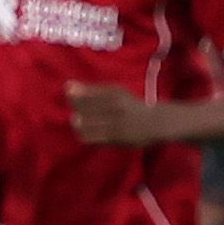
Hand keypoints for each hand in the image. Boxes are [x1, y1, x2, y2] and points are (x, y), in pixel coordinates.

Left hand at [67, 79, 187, 145]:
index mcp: (114, 91)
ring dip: (79, 124)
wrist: (156, 122)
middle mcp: (115, 105)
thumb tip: (67, 86)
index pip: (83, 94)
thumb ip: (92, 89)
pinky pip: (92, 138)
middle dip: (76, 111)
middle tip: (79, 112)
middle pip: (82, 109)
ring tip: (81, 123)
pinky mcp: (116, 138)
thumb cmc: (131, 105)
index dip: (72, 97)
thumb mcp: (116, 91)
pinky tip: (87, 133)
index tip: (71, 98)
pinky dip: (85, 135)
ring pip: (85, 125)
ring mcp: (116, 122)